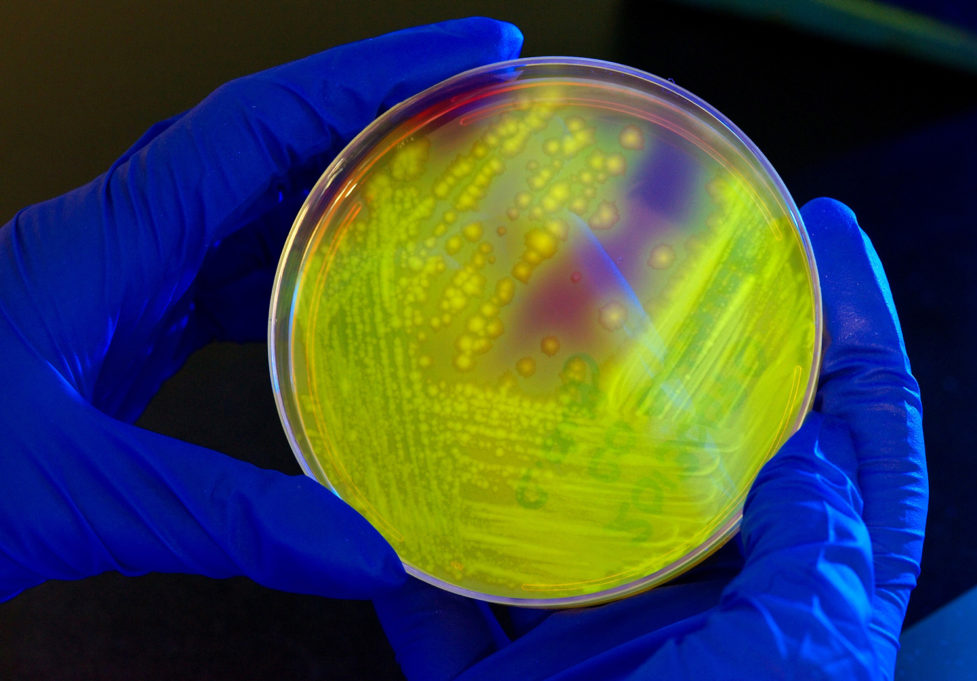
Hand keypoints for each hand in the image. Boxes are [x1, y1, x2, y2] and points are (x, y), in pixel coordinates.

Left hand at [0, 18, 523, 601]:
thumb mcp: (68, 490)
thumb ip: (219, 517)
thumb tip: (364, 550)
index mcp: (104, 242)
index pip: (262, 123)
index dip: (372, 79)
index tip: (468, 56)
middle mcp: (117, 243)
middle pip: (269, 143)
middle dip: (377, 113)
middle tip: (475, 111)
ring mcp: (117, 282)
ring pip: (251, 204)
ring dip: (341, 190)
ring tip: (431, 194)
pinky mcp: (118, 329)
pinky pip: (225, 272)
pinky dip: (296, 272)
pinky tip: (341, 302)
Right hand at [373, 198, 927, 679]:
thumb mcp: (804, 661)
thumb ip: (819, 546)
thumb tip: (807, 436)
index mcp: (803, 597)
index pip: (858, 435)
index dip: (854, 327)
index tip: (827, 230)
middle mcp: (706, 602)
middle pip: (701, 447)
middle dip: (683, 352)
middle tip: (653, 258)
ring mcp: (602, 638)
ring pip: (565, 509)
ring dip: (529, 437)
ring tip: (504, 344)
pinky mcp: (507, 678)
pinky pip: (447, 598)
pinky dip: (408, 552)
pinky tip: (378, 488)